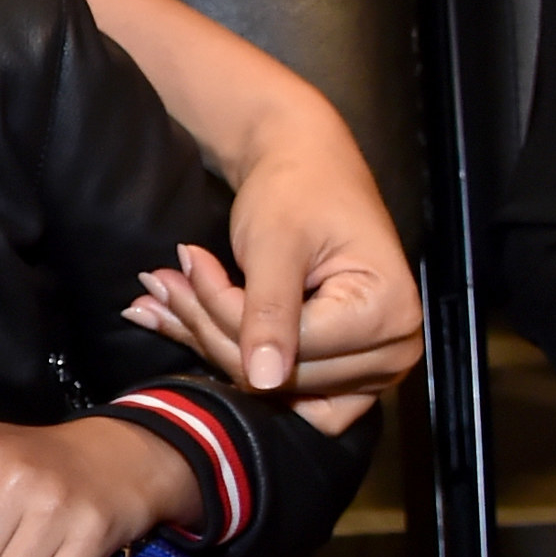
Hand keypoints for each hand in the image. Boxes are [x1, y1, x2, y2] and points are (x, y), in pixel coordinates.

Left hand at [118, 139, 419, 404]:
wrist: (308, 166)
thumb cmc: (298, 189)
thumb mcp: (276, 243)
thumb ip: (270, 311)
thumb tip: (265, 380)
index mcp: (390, 314)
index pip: (292, 349)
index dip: (227, 314)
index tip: (187, 266)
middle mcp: (395, 350)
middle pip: (282, 375)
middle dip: (212, 327)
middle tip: (160, 284)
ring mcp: (373, 370)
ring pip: (271, 386)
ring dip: (211, 340)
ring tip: (163, 298)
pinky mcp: (345, 376)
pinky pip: (283, 389)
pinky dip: (234, 357)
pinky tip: (190, 326)